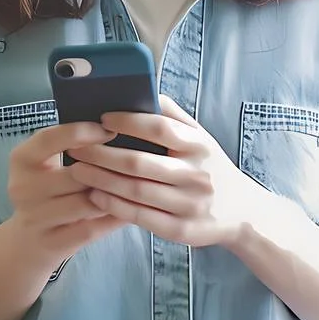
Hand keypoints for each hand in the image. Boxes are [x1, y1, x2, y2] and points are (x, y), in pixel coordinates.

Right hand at [4, 121, 126, 269]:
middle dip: (108, 168)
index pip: (50, 138)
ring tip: (137, 184)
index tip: (110, 130)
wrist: (27, 241)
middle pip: (76, 173)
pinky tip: (132, 208)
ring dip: (115, 194)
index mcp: (21, 159)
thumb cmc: (47, 191)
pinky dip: (114, 217)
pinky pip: (92, 228)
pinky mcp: (52, 243)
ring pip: (88, 203)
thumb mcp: (46, 162)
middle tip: (135, 161)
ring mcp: (35, 218)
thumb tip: (116, 124)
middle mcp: (23, 188)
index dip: (82, 132)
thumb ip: (70, 144)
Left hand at [66, 95, 264, 248]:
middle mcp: (196, 175)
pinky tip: (94, 194)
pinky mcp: (181, 230)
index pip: (159, 128)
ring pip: (135, 191)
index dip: (128, 121)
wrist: (242, 212)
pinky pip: (140, 216)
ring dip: (101, 179)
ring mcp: (189, 205)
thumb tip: (144, 89)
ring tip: (77, 169)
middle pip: (140, 163)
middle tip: (76, 147)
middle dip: (102, 154)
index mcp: (200, 146)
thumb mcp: (201, 138)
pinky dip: (113, 205)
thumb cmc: (211, 167)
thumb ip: (173, 115)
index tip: (101, 118)